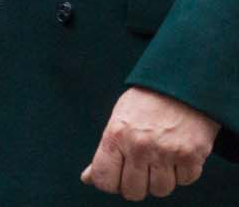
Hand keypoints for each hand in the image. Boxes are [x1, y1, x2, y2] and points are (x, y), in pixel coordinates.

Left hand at [81, 87, 217, 198]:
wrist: (180, 85)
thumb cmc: (144, 105)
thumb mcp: (118, 122)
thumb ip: (105, 152)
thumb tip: (87, 179)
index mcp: (115, 136)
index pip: (104, 180)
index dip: (111, 184)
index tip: (118, 176)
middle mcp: (138, 146)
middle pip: (133, 192)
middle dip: (137, 185)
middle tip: (142, 168)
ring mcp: (166, 152)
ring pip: (161, 190)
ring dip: (162, 180)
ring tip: (161, 158)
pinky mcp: (190, 155)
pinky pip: (185, 181)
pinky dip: (183, 172)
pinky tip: (178, 153)